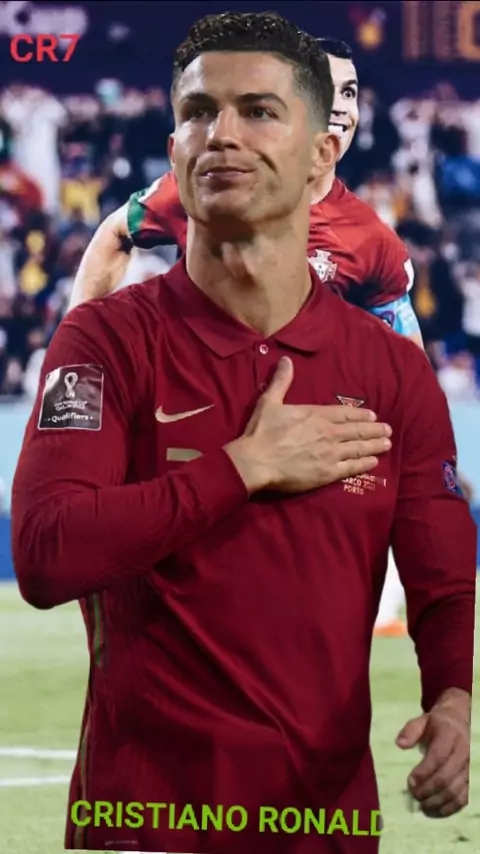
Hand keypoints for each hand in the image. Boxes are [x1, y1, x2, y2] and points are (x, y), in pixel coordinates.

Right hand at [225, 356, 391, 493]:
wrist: (256, 461)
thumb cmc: (261, 432)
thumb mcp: (269, 401)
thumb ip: (281, 381)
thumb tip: (286, 360)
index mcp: (317, 415)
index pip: (345, 412)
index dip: (361, 414)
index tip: (373, 415)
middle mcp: (329, 433)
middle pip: (357, 430)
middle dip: (374, 429)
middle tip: (388, 430)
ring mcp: (331, 453)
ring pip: (359, 448)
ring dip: (375, 445)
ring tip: (387, 444)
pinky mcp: (328, 473)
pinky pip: (352, 467)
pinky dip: (365, 464)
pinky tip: (374, 462)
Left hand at [396, 688, 470, 817]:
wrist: (458, 722)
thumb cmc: (436, 724)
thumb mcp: (422, 720)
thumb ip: (410, 730)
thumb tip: (400, 744)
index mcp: (450, 736)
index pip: (438, 758)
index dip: (424, 772)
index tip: (410, 781)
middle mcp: (463, 753)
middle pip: (446, 777)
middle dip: (428, 789)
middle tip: (413, 795)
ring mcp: (468, 768)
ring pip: (455, 790)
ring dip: (437, 801)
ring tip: (422, 804)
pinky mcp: (470, 779)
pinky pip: (463, 798)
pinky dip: (450, 807)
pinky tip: (436, 810)